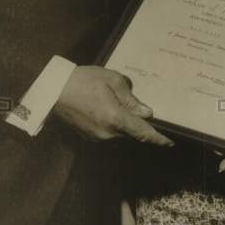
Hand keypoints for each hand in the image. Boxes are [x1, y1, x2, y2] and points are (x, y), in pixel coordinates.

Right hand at [53, 66, 173, 145]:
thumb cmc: (84, 80)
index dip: (158, 139)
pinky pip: (109, 132)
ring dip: (127, 123)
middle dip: (141, 125)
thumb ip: (131, 99)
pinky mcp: (88, 136)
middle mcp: (107, 133)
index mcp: (115, 119)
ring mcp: (97, 136)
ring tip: (124, 106)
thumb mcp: (112, 81)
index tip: (170, 143)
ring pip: (120, 133)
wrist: (53, 90)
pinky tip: (111, 109)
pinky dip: (115, 124)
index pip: (142, 133)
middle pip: (132, 133)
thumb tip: (146, 113)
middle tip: (148, 112)